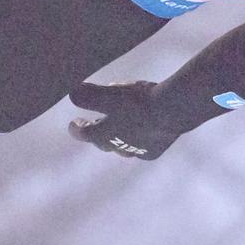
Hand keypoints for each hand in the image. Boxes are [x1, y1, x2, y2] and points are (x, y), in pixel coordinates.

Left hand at [68, 81, 182, 160]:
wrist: (172, 111)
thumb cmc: (139, 102)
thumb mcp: (110, 94)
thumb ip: (88, 95)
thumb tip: (72, 93)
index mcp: (104, 134)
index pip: (84, 133)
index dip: (77, 128)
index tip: (73, 124)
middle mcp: (118, 147)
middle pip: (103, 142)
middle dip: (98, 134)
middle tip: (96, 123)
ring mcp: (136, 151)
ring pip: (122, 148)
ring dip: (118, 140)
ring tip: (119, 130)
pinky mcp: (154, 151)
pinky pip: (142, 149)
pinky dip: (139, 142)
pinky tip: (143, 136)